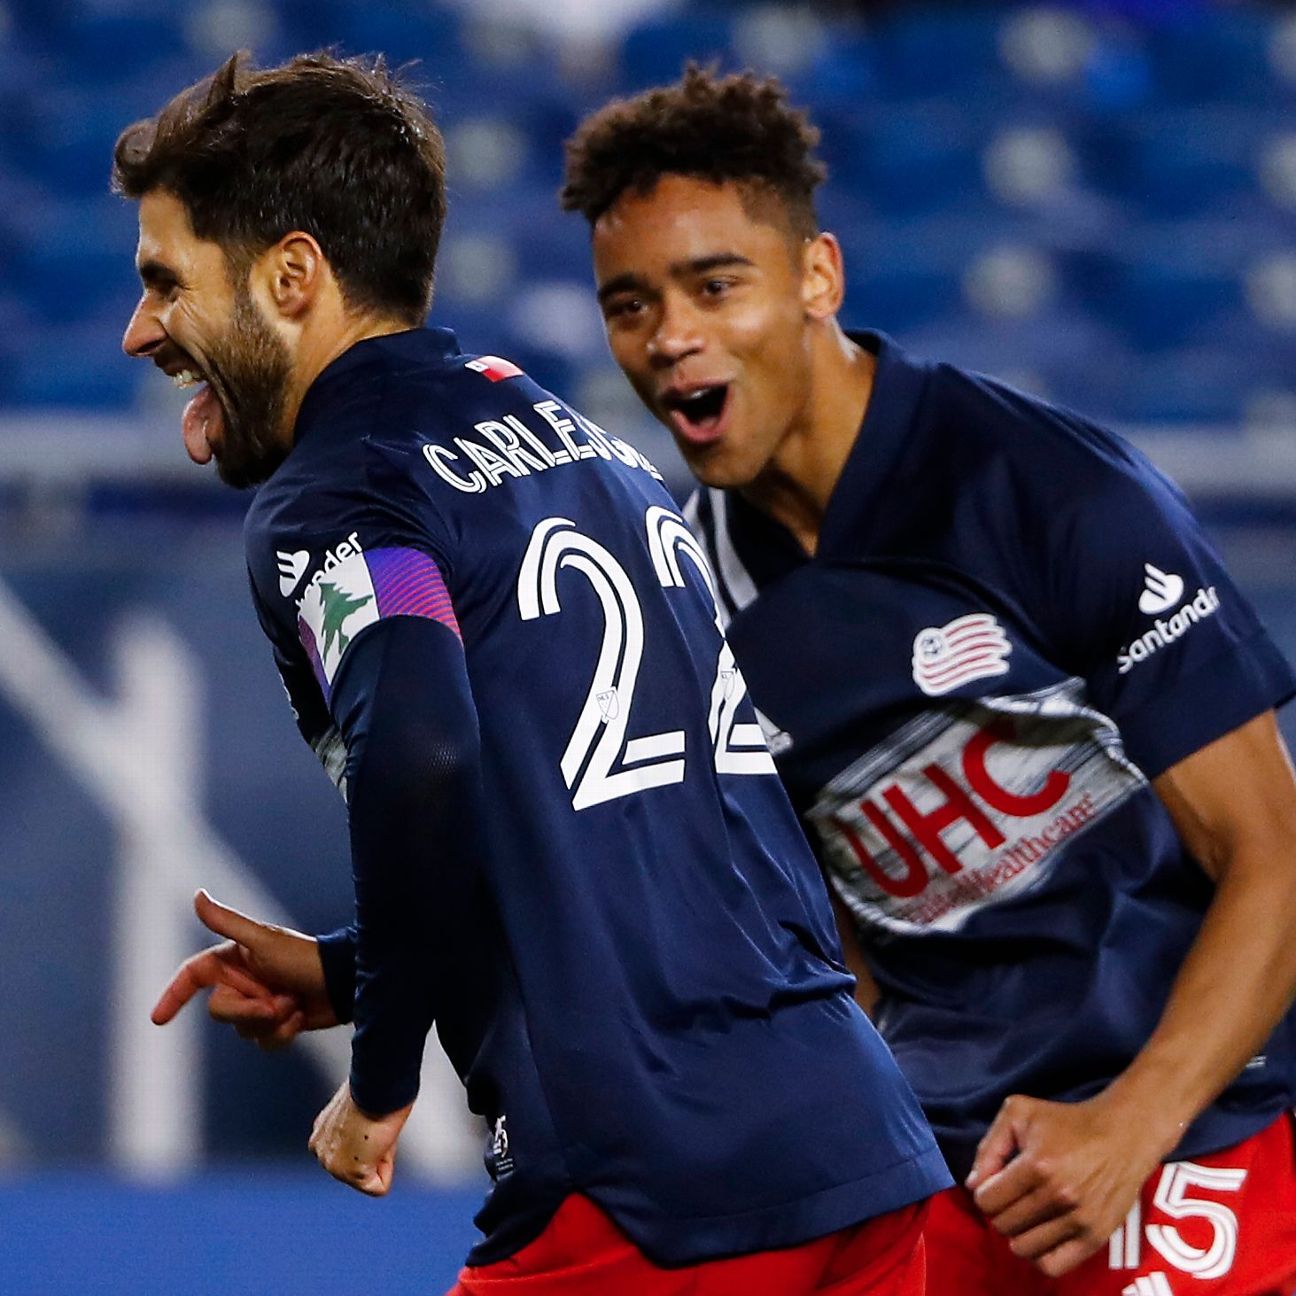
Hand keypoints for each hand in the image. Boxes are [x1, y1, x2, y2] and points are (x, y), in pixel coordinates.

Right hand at [151, 889, 337, 1047]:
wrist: (345, 982)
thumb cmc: (305, 956)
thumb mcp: (263, 941)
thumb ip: (227, 923)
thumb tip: (197, 895)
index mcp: (234, 960)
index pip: (193, 976)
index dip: (173, 995)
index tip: (158, 1019)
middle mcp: (242, 982)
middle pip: (219, 1011)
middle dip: (248, 1011)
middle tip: (276, 1002)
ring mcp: (259, 1004)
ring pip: (242, 1030)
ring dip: (272, 1022)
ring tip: (295, 1003)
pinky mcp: (276, 1024)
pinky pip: (264, 1043)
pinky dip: (283, 1034)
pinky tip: (302, 1018)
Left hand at [308, 1080, 410, 1194]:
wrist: (375, 1086)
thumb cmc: (375, 1089)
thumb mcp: (360, 1109)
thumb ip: (356, 1129)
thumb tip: (370, 1136)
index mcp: (321, 1135)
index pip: (353, 1152)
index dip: (371, 1136)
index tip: (369, 1117)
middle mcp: (319, 1152)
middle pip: (361, 1167)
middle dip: (375, 1150)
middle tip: (374, 1125)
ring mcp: (331, 1164)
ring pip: (370, 1177)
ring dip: (381, 1157)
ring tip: (375, 1132)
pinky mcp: (349, 1173)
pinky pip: (378, 1187)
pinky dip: (387, 1168)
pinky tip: (379, 1143)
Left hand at [966, 1092, 1173, 1277]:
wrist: (1123, 1135)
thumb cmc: (1067, 1120)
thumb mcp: (1018, 1113)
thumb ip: (989, 1147)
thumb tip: (973, 1185)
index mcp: (1035, 1166)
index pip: (987, 1201)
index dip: (984, 1193)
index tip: (996, 1184)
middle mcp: (1057, 1197)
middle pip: (1003, 1225)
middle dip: (1000, 1212)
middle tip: (1012, 1198)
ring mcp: (1078, 1220)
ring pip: (1023, 1248)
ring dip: (1017, 1234)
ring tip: (1026, 1216)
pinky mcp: (1095, 1238)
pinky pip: (1054, 1266)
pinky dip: (1038, 1256)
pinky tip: (1039, 1237)